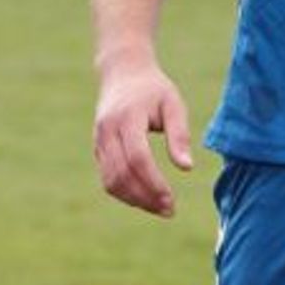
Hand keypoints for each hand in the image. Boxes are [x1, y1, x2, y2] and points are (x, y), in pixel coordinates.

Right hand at [93, 63, 191, 216]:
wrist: (121, 73)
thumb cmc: (154, 90)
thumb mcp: (173, 104)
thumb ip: (179, 135)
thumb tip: (187, 168)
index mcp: (127, 117)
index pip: (138, 157)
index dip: (154, 182)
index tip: (171, 199)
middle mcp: (108, 130)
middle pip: (122, 174)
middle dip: (145, 197)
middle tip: (169, 210)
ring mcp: (99, 141)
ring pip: (110, 181)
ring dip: (134, 200)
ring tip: (160, 208)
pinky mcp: (97, 149)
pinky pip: (107, 178)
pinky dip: (125, 194)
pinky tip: (145, 199)